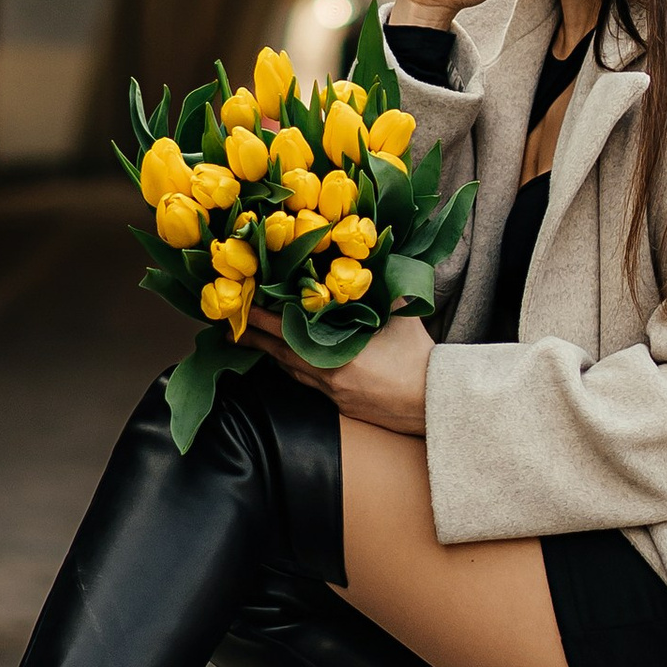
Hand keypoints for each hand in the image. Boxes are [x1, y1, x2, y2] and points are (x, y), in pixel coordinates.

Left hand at [248, 302, 431, 434]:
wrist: (435, 404)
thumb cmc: (419, 359)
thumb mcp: (400, 317)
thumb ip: (381, 290)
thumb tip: (371, 261)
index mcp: (338, 355)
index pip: (289, 333)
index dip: (264, 320)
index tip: (243, 307)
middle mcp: (328, 377)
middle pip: (281, 356)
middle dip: (255, 340)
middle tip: (232, 326)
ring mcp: (333, 394)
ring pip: (293, 371)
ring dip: (272, 354)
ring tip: (253, 339)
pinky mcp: (340, 405)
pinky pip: (308, 383)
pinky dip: (294, 367)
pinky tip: (288, 358)